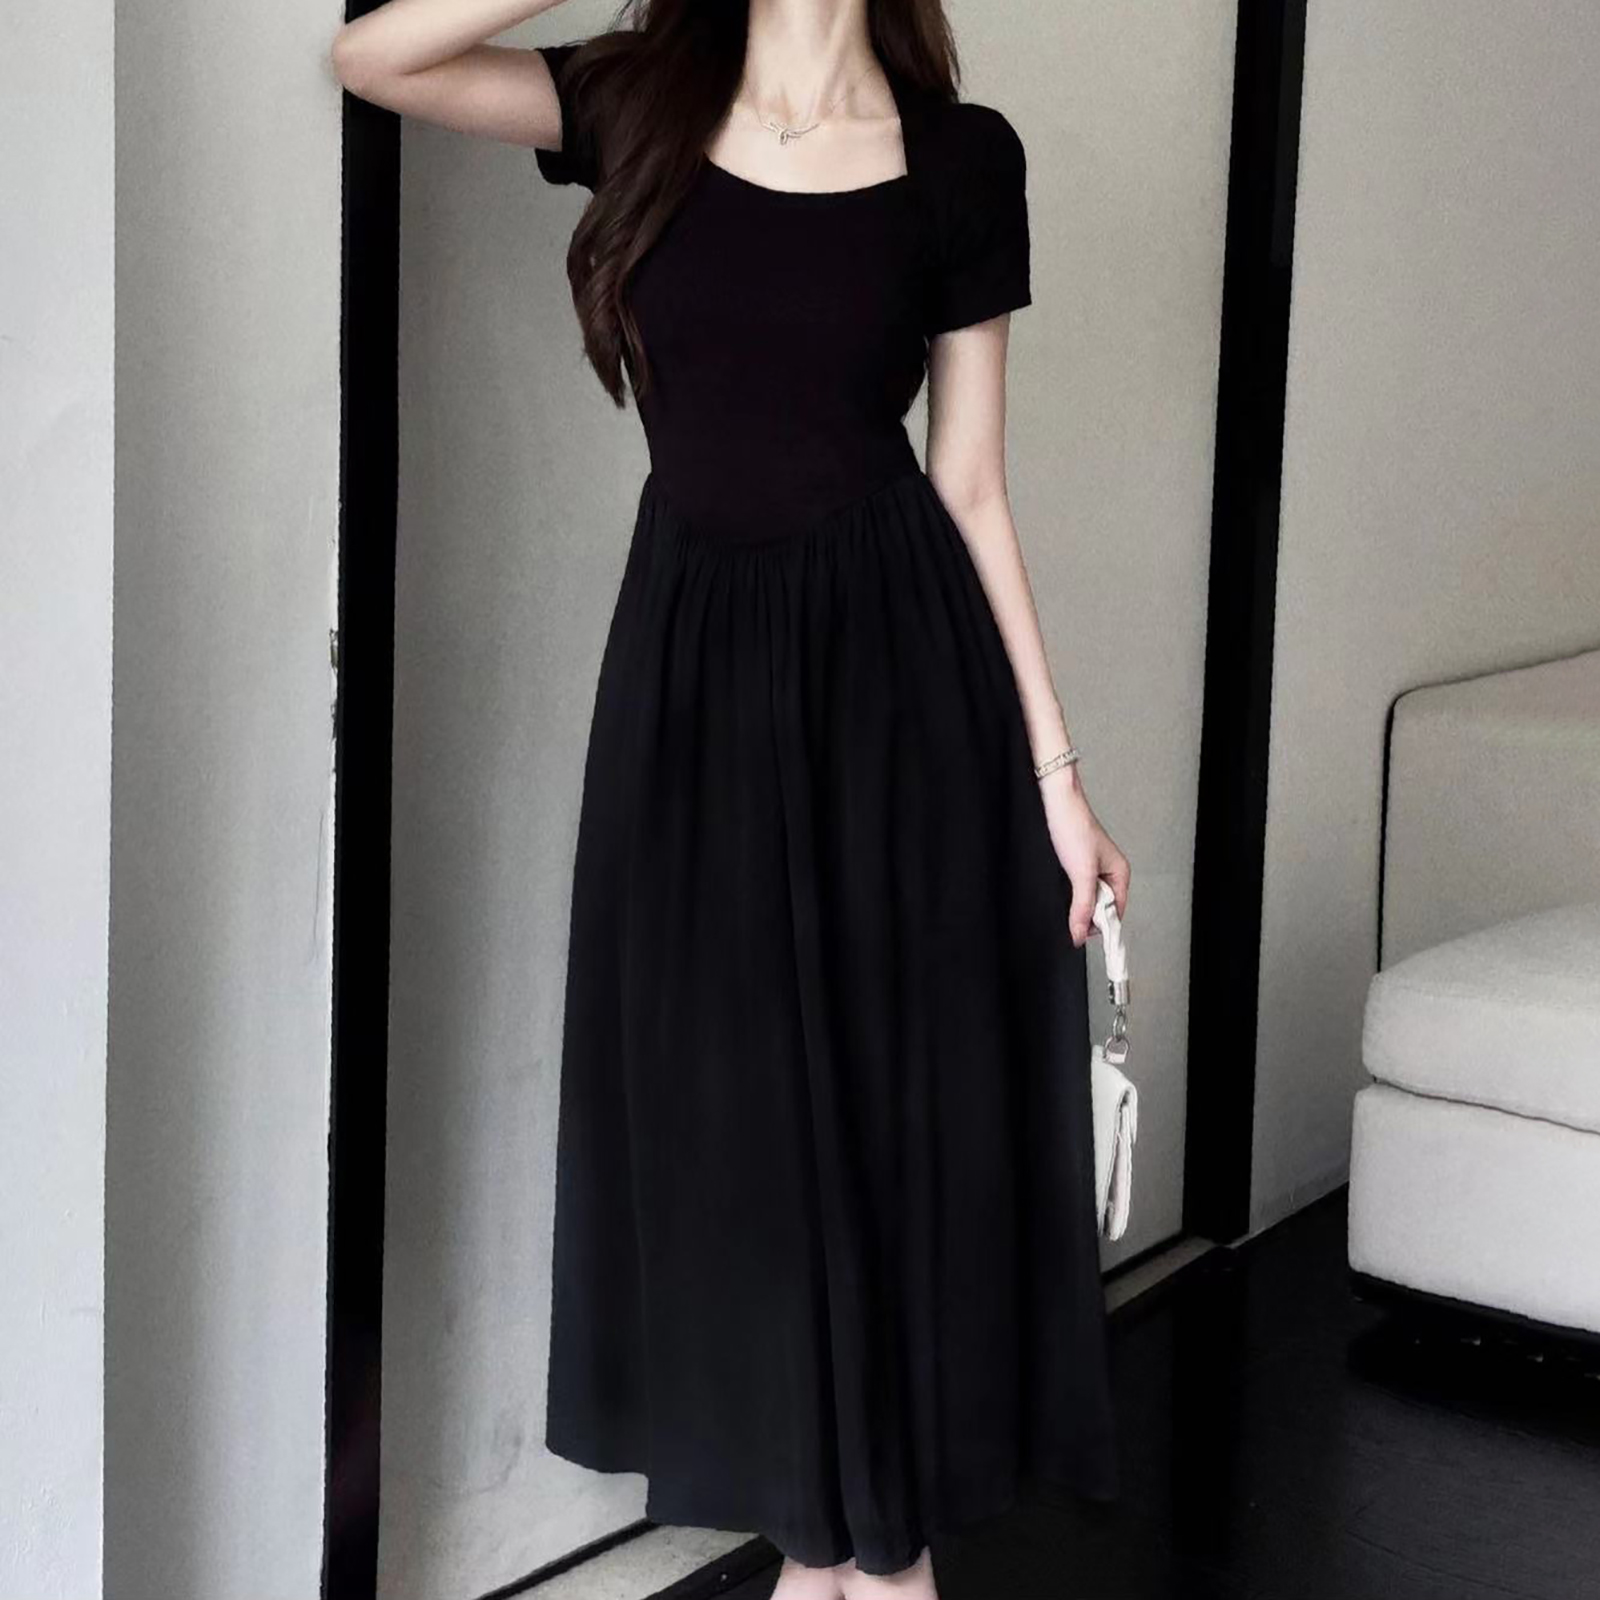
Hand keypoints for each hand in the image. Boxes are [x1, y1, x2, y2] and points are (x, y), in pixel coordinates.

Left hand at [1037, 765, 1130, 947]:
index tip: (1083, 936)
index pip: (1116, 911)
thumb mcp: (1081, 872)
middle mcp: (1108, 872)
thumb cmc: (1074, 826)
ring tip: (1064, 897)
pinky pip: (1074, 888)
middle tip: (1070, 915)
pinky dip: (1067, 893)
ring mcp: (1091, 868)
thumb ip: (1082, 906)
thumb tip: (1079, 935)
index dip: (1101, 925)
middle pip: (1100, 907)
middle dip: (1086, 914)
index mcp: (1120, 873)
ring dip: (1075, 903)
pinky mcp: (1074, 864)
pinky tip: (1058, 889)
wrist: (1055, 800)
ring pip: (1085, 898)